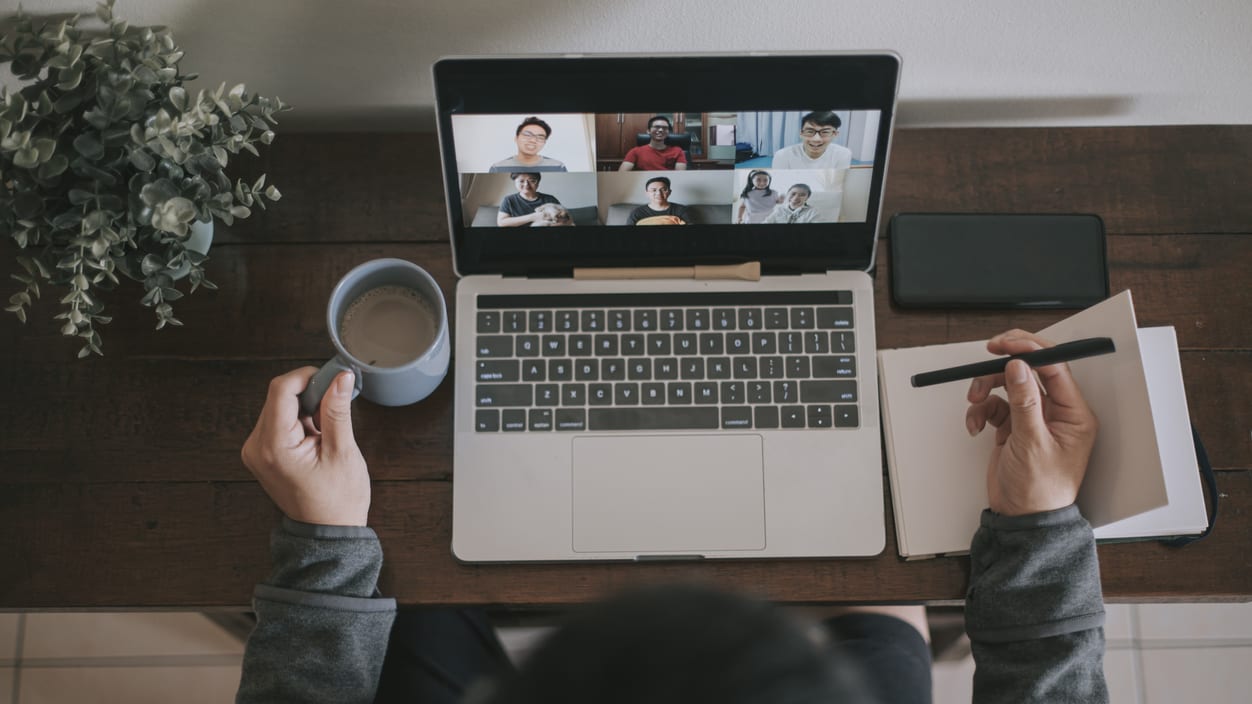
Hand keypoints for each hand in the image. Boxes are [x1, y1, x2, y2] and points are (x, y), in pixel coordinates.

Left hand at [241, 368, 370, 525]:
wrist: (327, 531)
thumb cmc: (337, 500)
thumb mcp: (342, 451)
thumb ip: (337, 410)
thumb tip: (340, 378)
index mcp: (273, 447)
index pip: (280, 390)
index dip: (307, 376)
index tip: (330, 377)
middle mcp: (256, 447)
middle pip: (278, 396)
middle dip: (309, 394)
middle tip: (335, 405)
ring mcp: (256, 451)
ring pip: (279, 406)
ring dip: (305, 408)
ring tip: (326, 430)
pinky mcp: (262, 453)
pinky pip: (278, 421)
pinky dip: (299, 420)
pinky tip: (316, 435)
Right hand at [965, 330, 1098, 515]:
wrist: (1021, 519)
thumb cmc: (1040, 491)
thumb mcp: (1031, 443)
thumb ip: (1024, 401)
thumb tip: (1019, 367)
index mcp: (1074, 414)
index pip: (1055, 367)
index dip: (1031, 350)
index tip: (1006, 344)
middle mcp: (1056, 412)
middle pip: (1030, 370)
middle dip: (1005, 364)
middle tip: (988, 353)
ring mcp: (1033, 418)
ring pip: (1008, 385)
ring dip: (986, 388)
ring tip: (974, 402)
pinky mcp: (1014, 426)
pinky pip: (994, 405)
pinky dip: (980, 411)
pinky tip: (975, 425)